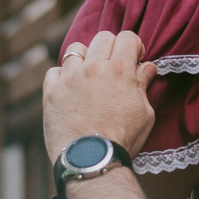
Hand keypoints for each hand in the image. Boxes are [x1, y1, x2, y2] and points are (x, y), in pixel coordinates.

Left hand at [43, 31, 157, 161]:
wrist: (91, 161)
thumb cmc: (122, 140)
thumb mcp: (144, 114)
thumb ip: (143, 85)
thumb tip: (147, 67)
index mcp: (120, 70)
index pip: (128, 37)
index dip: (134, 46)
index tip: (134, 59)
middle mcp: (93, 67)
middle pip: (102, 38)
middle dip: (111, 49)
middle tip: (113, 67)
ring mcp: (69, 78)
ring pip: (75, 49)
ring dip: (85, 59)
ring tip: (88, 76)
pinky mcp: (51, 92)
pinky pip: (54, 71)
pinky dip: (62, 77)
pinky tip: (70, 90)